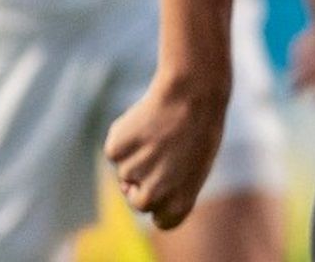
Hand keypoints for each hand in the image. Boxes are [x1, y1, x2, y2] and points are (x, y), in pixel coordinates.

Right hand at [104, 74, 229, 229]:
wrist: (193, 93)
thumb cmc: (199, 128)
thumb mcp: (195, 164)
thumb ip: (169, 186)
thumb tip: (130, 187)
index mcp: (179, 204)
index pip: (163, 221)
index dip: (167, 200)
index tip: (175, 180)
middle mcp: (152, 196)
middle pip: (137, 201)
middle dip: (145, 182)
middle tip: (165, 153)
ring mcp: (132, 173)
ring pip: (126, 172)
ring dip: (139, 155)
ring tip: (161, 132)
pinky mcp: (115, 151)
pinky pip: (116, 151)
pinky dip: (126, 138)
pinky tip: (145, 123)